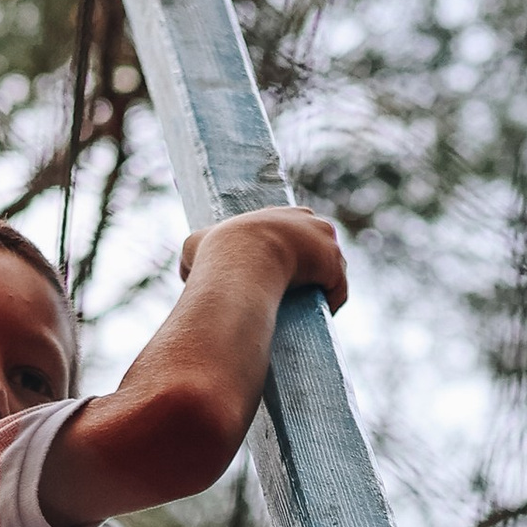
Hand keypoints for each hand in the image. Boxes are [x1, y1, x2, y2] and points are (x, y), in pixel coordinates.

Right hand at [178, 207, 347, 311]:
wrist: (241, 259)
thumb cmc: (218, 253)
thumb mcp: (196, 245)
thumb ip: (197, 252)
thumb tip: (188, 272)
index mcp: (280, 214)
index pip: (292, 231)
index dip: (287, 253)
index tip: (278, 274)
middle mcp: (307, 220)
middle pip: (316, 247)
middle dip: (309, 267)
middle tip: (292, 292)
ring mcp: (325, 241)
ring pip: (330, 268)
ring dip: (321, 286)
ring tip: (306, 307)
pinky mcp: (333, 263)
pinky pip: (337, 287)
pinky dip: (331, 300)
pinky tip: (319, 313)